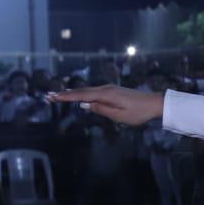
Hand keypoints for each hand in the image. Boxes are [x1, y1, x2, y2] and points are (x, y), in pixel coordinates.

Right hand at [47, 85, 163, 126]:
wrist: (155, 104)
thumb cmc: (138, 113)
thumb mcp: (119, 116)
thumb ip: (101, 110)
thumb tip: (84, 105)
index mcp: (105, 95)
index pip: (81, 96)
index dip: (65, 97)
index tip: (51, 97)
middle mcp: (105, 89)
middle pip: (81, 91)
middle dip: (64, 94)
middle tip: (48, 96)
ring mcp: (109, 89)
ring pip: (87, 90)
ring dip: (72, 93)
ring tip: (58, 95)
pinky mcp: (113, 91)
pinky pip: (93, 91)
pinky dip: (82, 93)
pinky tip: (78, 95)